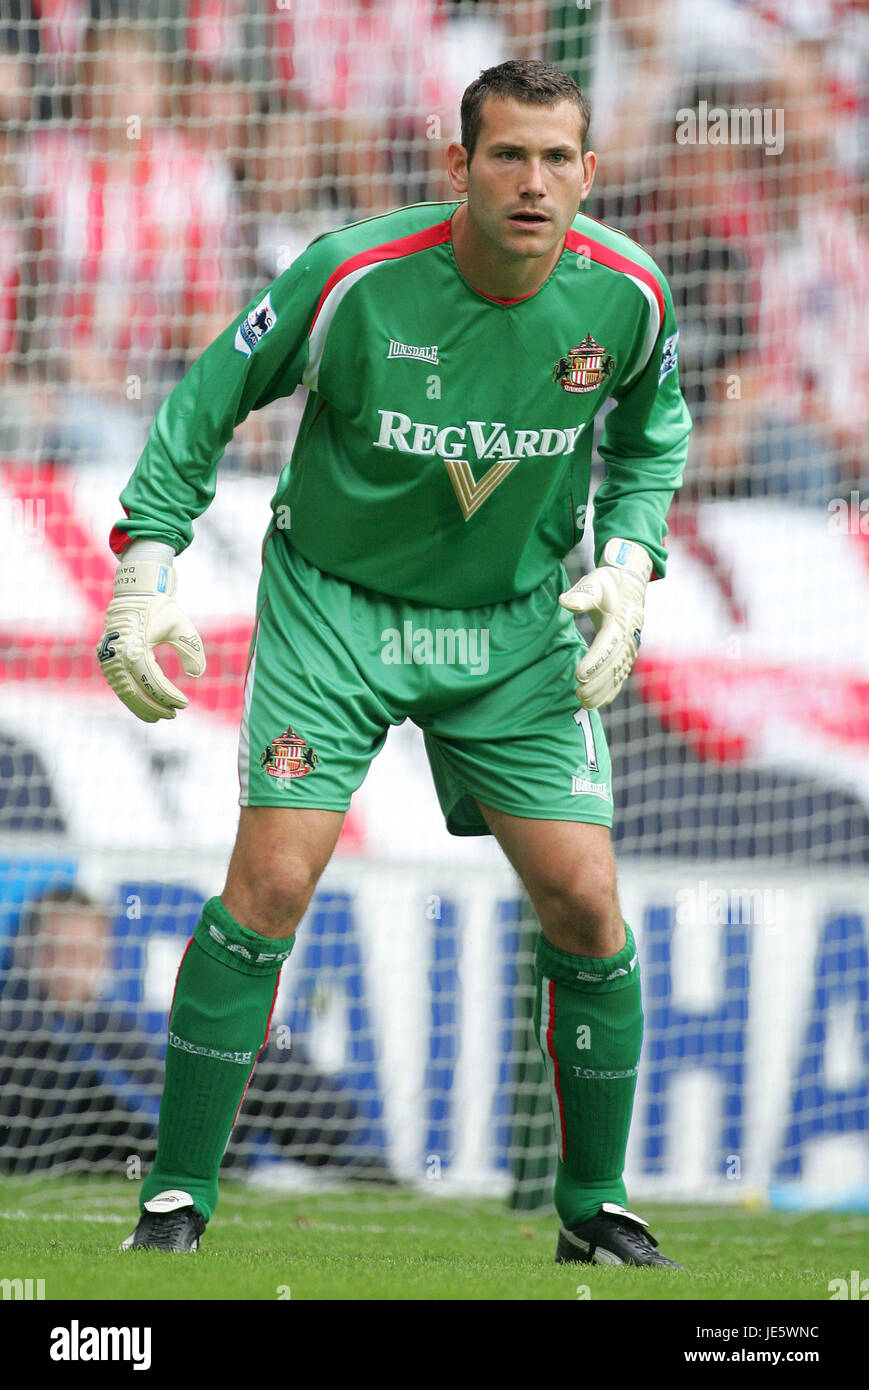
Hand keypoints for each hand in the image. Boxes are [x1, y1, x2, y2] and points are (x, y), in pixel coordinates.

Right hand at [96, 556, 205, 721]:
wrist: (134, 595)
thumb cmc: (160, 609)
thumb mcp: (181, 626)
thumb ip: (192, 649)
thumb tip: (197, 674)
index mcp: (135, 647)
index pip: (153, 682)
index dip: (168, 697)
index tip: (184, 704)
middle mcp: (117, 656)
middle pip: (136, 692)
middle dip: (155, 707)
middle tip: (173, 715)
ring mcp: (108, 660)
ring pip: (124, 693)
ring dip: (142, 707)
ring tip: (161, 716)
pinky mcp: (106, 660)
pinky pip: (119, 685)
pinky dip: (132, 699)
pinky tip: (146, 707)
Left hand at [559, 538, 651, 709]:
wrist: (630, 585)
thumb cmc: (608, 584)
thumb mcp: (595, 582)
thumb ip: (581, 594)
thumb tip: (564, 602)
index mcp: (620, 622)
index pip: (607, 646)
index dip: (594, 662)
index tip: (578, 675)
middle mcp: (629, 638)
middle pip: (613, 665)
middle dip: (597, 683)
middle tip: (578, 694)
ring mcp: (631, 648)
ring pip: (618, 675)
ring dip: (602, 691)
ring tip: (583, 703)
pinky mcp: (628, 655)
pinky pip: (621, 677)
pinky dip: (610, 692)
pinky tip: (596, 703)